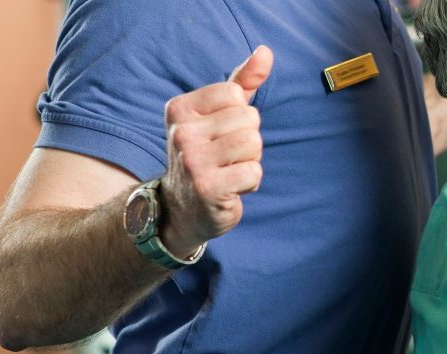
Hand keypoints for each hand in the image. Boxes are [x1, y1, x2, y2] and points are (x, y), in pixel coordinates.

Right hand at [158, 46, 273, 257]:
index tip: (221, 135)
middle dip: (249, 141)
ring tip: (229, 171)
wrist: (184, 208)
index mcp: (180, 109)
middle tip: (226, 158)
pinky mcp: (207, 188)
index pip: (237, 95)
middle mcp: (181, 132)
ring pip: (254, 144)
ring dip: (251, 161)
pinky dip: (250, 182)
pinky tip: (231, 188)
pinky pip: (254, 172)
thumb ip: (243, 82)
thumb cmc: (208, 154)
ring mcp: (192, 161)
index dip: (240, 117)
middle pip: (249, 119)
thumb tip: (266, 52)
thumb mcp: (220, 115)